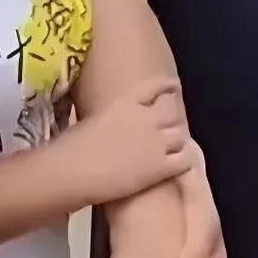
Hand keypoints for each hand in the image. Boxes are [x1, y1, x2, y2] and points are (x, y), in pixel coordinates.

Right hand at [61, 81, 193, 206]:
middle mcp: (146, 117)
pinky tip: (181, 165)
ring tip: (176, 147)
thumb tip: (106, 122)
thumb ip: (107, 117)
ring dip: (179, 141)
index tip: (173, 86)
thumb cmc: (71, 146)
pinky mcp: (160, 167)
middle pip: (172, 111)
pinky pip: (185, 160)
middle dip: (174, 117)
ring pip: (181, 135)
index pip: (155, 87)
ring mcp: (156, 142)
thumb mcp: (89, 120)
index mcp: (126, 102)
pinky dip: (186, 161)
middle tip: (172, 125)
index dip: (167, 86)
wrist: (73, 171)